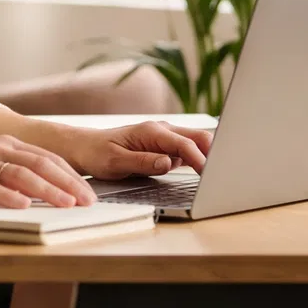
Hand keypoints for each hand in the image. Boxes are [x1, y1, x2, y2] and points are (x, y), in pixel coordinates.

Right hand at [0, 135, 95, 208]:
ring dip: (47, 191)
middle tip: (87, 200)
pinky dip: (9, 197)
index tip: (89, 192)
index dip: (71, 174)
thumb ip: (13, 169)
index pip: (47, 158)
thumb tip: (45, 189)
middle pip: (40, 164)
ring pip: (21, 175)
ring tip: (66, 204)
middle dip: (68, 183)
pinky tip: (24, 206)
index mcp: (5, 144)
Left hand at [68, 121, 212, 179]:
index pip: (184, 144)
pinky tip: (205, 172)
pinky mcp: (166, 147)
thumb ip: (143, 162)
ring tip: (219, 175)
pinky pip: (189, 150)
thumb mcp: (115, 162)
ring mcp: (165, 138)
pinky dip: (200, 159)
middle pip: (199, 138)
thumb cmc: (96, 153)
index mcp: (151, 131)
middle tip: (222, 175)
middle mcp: (162, 130)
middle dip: (214, 153)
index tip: (209, 176)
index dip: (200, 160)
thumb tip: (167, 163)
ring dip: (210, 155)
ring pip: (198, 142)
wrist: (84, 147)